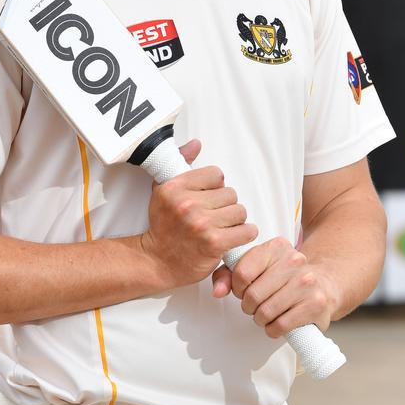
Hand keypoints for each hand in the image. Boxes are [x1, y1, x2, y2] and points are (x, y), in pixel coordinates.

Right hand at [140, 139, 257, 288]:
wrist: (157, 261)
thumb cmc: (163, 226)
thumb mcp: (163, 190)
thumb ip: (181, 164)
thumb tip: (196, 144)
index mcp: (175, 187)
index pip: (216, 174)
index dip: (214, 186)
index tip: (208, 197)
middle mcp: (187, 204)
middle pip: (230, 193)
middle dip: (225, 205)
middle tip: (215, 215)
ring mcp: (201, 224)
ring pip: (240, 211)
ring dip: (235, 220)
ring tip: (223, 226)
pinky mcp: (214, 243)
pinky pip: (246, 231)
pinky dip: (244, 234)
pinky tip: (234, 236)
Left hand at [211, 236, 338, 336]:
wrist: (323, 284)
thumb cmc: (282, 277)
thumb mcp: (256, 266)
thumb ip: (229, 274)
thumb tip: (217, 291)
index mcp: (275, 247)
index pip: (242, 272)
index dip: (236, 288)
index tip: (242, 290)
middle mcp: (293, 260)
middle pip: (253, 294)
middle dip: (248, 305)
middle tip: (253, 306)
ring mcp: (306, 282)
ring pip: (266, 312)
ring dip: (260, 319)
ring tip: (264, 314)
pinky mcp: (315, 304)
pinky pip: (281, 325)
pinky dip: (273, 329)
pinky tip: (276, 323)